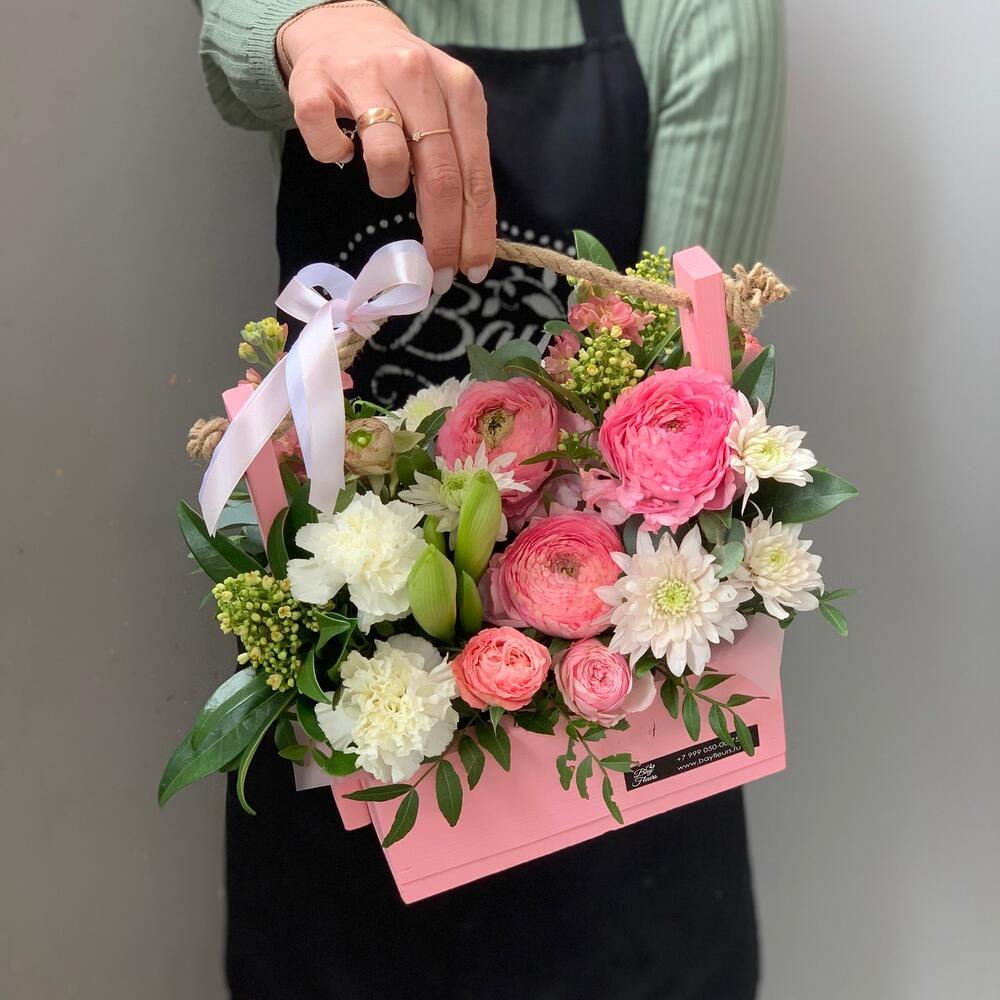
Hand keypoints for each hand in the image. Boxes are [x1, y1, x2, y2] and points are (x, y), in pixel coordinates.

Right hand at [279, 4, 495, 290]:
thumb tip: (464, 239)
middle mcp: (416, 76)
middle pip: (439, 175)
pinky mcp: (315, 83)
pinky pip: (328, 144)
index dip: (475, 230)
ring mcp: (363, 76)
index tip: (471, 270)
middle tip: (435, 271)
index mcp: (459, 89)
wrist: (343, 28)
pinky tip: (344, 149)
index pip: (475, 174)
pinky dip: (335, 156)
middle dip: (441, 233)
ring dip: (386, 186)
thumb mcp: (444, 113)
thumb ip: (456, 163)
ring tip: (384, 179)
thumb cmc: (403, 87)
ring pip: (387, 159)